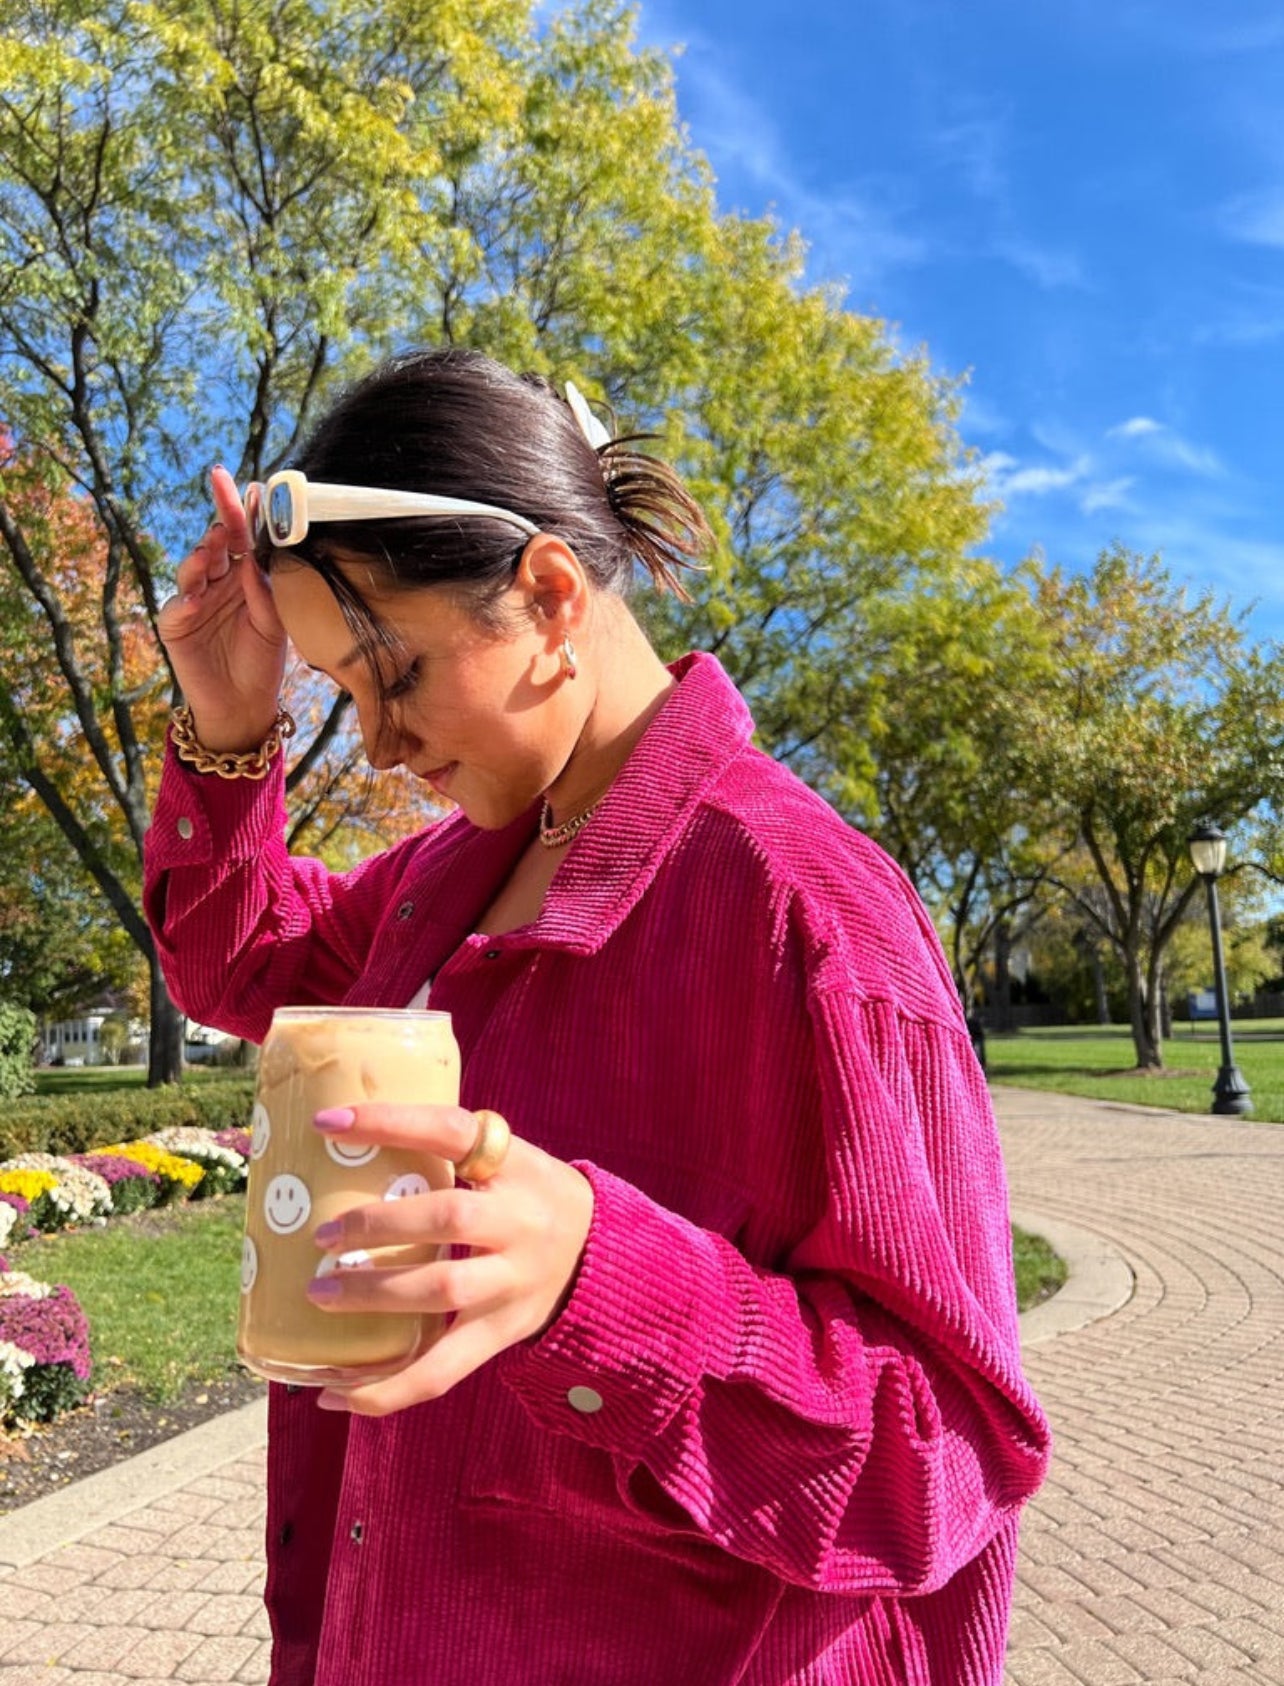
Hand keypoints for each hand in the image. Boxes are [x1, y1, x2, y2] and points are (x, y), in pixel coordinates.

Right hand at [158, 467, 287, 750]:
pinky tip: (196, 599)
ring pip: (193, 569)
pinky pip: (177, 608)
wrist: (244, 706)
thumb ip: (265, 591)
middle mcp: (216, 583)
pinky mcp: (176, 627)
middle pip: (214, 545)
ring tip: (213, 544)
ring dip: (202, 555)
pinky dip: (186, 602)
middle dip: (220, 522)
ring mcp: (193, 602)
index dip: (239, 511)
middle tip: (226, 503)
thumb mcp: (274, 624)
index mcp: (243, 577)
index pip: (240, 537)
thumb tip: (255, 556)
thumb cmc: (262, 663)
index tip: (246, 484)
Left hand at [306, 1104, 594, 1415]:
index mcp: (515, 1165)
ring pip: (443, 1291)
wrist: (599, 1251)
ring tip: (319, 1294)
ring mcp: (514, 1282)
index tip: (327, 1124)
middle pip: (449, 1218)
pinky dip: (387, 1389)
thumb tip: (340, 1136)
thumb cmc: (526, 1194)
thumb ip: (444, 1150)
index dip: (390, 1123)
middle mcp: (521, 1221)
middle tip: (323, 1236)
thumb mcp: (504, 1158)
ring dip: (374, 1296)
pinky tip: (336, 1396)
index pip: (450, 1131)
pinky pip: (442, 1371)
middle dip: (378, 1225)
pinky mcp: (503, 1333)